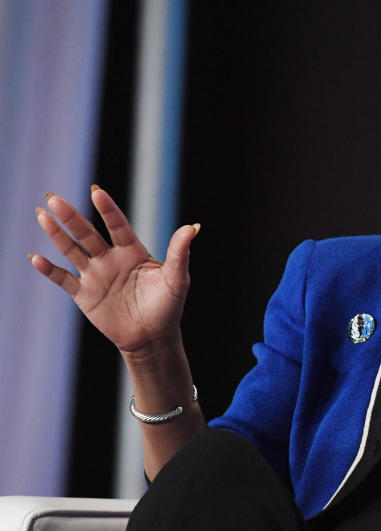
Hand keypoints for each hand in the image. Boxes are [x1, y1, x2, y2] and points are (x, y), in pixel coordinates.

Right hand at [29, 186, 199, 354]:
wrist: (153, 337)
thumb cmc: (168, 306)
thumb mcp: (176, 279)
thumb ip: (179, 253)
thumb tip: (193, 227)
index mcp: (132, 252)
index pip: (118, 226)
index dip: (108, 210)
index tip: (97, 192)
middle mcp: (111, 259)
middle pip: (88, 234)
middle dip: (72, 217)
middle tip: (54, 198)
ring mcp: (95, 275)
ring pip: (72, 251)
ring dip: (57, 235)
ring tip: (42, 215)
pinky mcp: (84, 295)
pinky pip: (64, 279)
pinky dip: (50, 270)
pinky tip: (36, 258)